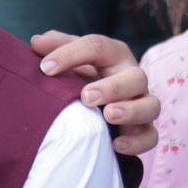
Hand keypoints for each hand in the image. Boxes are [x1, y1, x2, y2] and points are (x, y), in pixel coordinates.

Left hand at [30, 31, 159, 156]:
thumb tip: (36, 42)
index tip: (45, 68)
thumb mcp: (69, 58)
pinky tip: (115, 144)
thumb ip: (55, 47)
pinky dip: (137, 142)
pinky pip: (150, 137)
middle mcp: (132, 76)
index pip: (97, 46)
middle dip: (113, 87)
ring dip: (132, 111)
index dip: (70, 54)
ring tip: (108, 115)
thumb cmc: (80, 74)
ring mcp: (141, 103)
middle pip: (136, 77)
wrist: (93, 102)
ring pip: (151, 106)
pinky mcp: (143, 128)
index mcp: (113, 54)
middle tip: (87, 96)